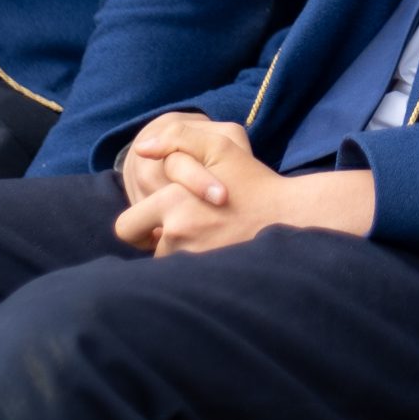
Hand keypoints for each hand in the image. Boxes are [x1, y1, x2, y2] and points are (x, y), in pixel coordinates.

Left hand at [114, 117, 377, 256]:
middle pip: (145, 252)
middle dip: (157, 244)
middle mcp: (177, 234)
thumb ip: (178, 139)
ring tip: (209, 240)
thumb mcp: (221, 147)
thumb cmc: (255, 182)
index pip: (126, 227)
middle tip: (185, 233)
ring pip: (167, 265)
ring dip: (180, 256)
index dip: (139, 226)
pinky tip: (215, 254)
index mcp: (172, 202)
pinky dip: (194, 271)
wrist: (292, 218)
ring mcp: (191, 260)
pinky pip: (185, 279)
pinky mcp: (207, 280)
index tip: (160, 222)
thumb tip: (141, 148)